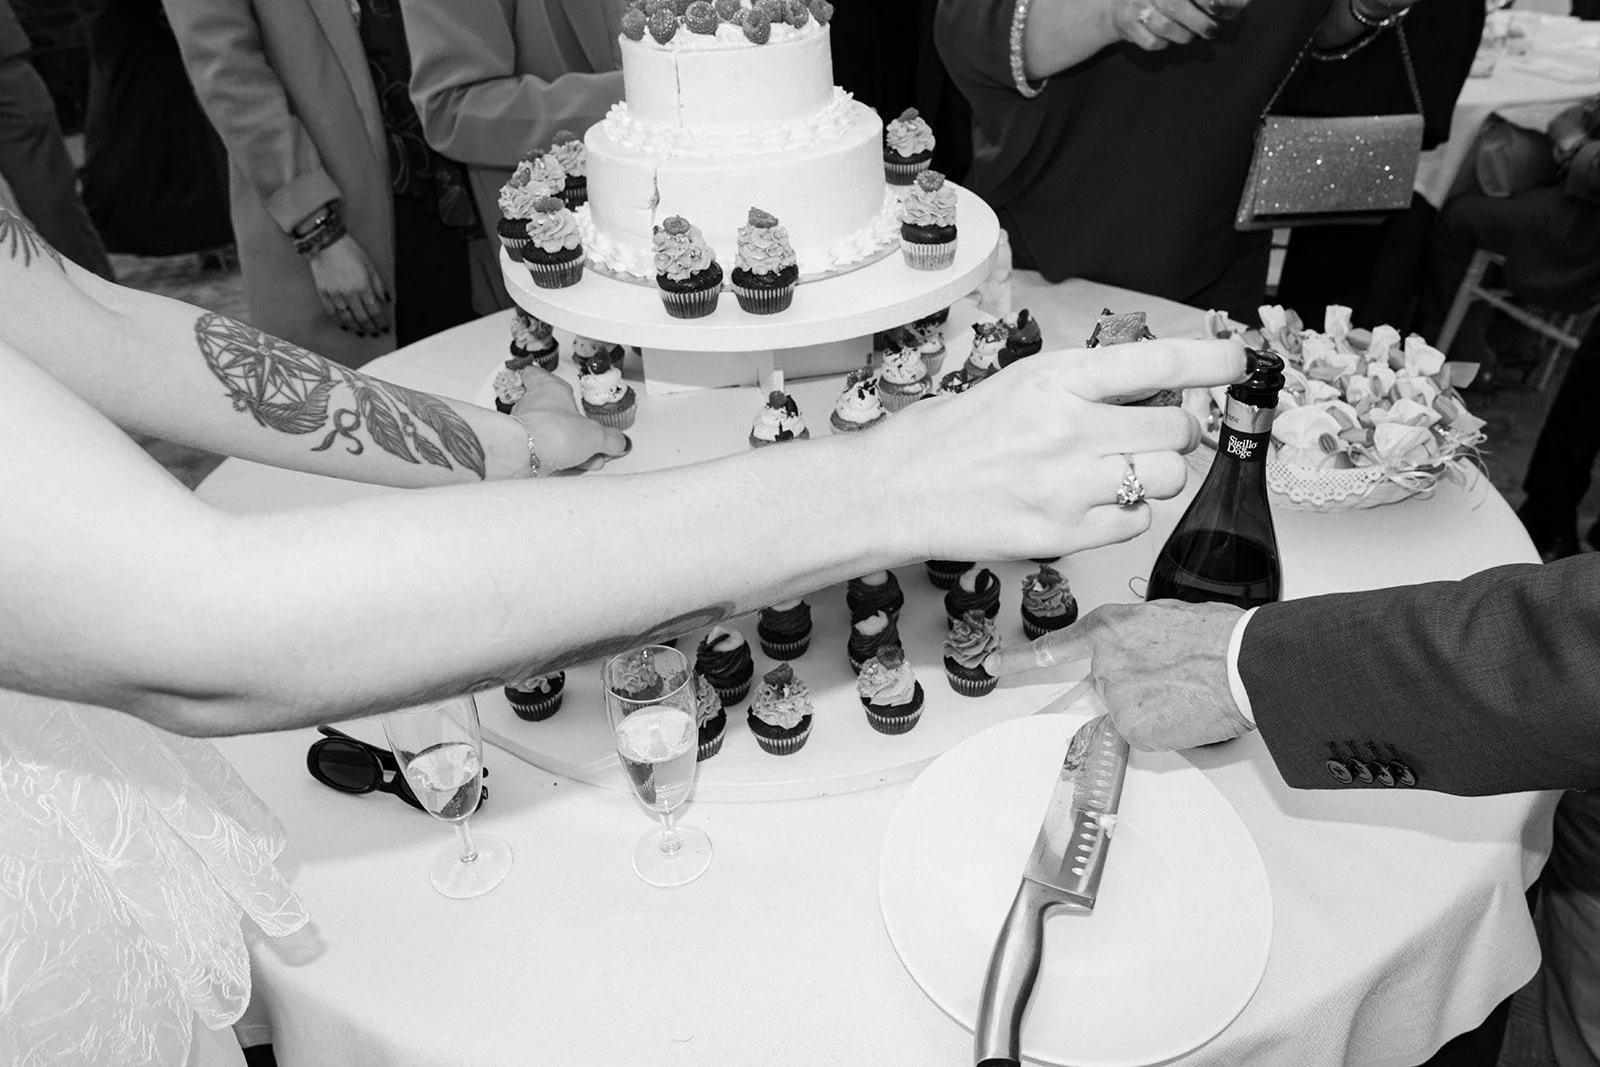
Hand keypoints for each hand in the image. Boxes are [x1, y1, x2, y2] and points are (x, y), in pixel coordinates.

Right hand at [307, 235, 391, 337]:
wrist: (325, 243)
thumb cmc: (350, 251)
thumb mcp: (370, 265)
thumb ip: (378, 285)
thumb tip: (386, 300)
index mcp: (363, 286)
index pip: (375, 311)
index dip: (381, 322)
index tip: (385, 327)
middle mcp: (350, 294)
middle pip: (362, 318)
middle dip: (370, 328)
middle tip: (375, 333)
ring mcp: (335, 295)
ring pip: (347, 319)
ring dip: (355, 328)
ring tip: (361, 332)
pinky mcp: (323, 294)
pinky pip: (331, 314)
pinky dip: (339, 322)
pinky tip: (345, 326)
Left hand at [510, 366, 629, 473]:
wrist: (525, 456)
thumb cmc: (551, 431)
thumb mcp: (595, 436)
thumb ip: (610, 439)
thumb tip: (619, 441)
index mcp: (547, 388)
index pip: (537, 374)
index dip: (544, 378)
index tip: (551, 384)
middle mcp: (530, 405)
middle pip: (550, 411)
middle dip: (570, 427)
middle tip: (586, 436)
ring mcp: (522, 429)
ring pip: (546, 435)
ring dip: (566, 448)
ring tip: (585, 461)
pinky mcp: (518, 450)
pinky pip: (540, 454)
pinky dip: (556, 461)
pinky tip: (570, 470)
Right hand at [878, 337, 1246, 561]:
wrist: (893, 492)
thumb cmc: (950, 437)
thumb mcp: (1018, 385)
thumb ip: (1084, 386)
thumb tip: (1153, 392)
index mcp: (1055, 378)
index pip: (1159, 364)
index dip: (1212, 364)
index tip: (1238, 364)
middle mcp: (1067, 428)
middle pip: (1178, 431)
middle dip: (1176, 434)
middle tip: (1148, 437)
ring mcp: (1067, 485)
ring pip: (1165, 480)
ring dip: (1153, 476)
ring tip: (1110, 474)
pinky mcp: (1062, 535)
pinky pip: (1134, 524)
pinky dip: (1124, 516)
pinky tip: (1085, 505)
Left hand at [985, 600, 1253, 749]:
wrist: (1243, 663)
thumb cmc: (1217, 636)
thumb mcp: (1162, 618)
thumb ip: (1132, 637)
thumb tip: (1134, 653)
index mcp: (1109, 629)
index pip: (1055, 648)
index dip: (1020, 659)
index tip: (993, 664)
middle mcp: (1103, 663)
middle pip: (1103, 687)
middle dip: (1132, 688)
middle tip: (1169, 680)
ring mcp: (1114, 698)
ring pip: (1124, 712)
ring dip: (1150, 708)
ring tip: (1185, 692)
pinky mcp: (1131, 728)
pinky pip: (1140, 735)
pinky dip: (1161, 729)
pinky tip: (1184, 711)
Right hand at [1111, 0, 1230, 49]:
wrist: (1115, 6)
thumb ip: (1199, 0)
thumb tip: (1234, 6)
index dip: (1205, 0)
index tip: (1218, 8)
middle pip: (1175, 5)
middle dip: (1199, 22)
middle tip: (1213, 31)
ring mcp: (1134, 6)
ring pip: (1165, 27)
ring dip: (1184, 35)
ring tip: (1192, 36)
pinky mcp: (1126, 25)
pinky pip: (1152, 42)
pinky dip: (1165, 44)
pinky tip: (1169, 39)